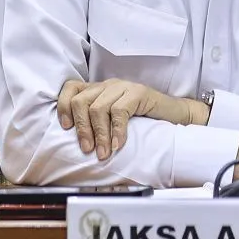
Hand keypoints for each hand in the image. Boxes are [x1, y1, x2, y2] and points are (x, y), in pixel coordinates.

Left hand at [58, 79, 206, 159]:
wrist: (174, 115)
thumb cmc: (142, 121)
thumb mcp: (113, 121)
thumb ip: (96, 124)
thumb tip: (77, 145)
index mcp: (98, 89)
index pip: (71, 88)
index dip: (64, 107)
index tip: (66, 129)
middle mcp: (108, 85)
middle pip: (81, 101)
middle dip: (81, 128)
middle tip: (87, 150)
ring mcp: (123, 87)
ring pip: (98, 108)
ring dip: (99, 135)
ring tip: (103, 154)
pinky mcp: (138, 92)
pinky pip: (119, 112)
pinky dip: (116, 131)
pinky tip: (117, 145)